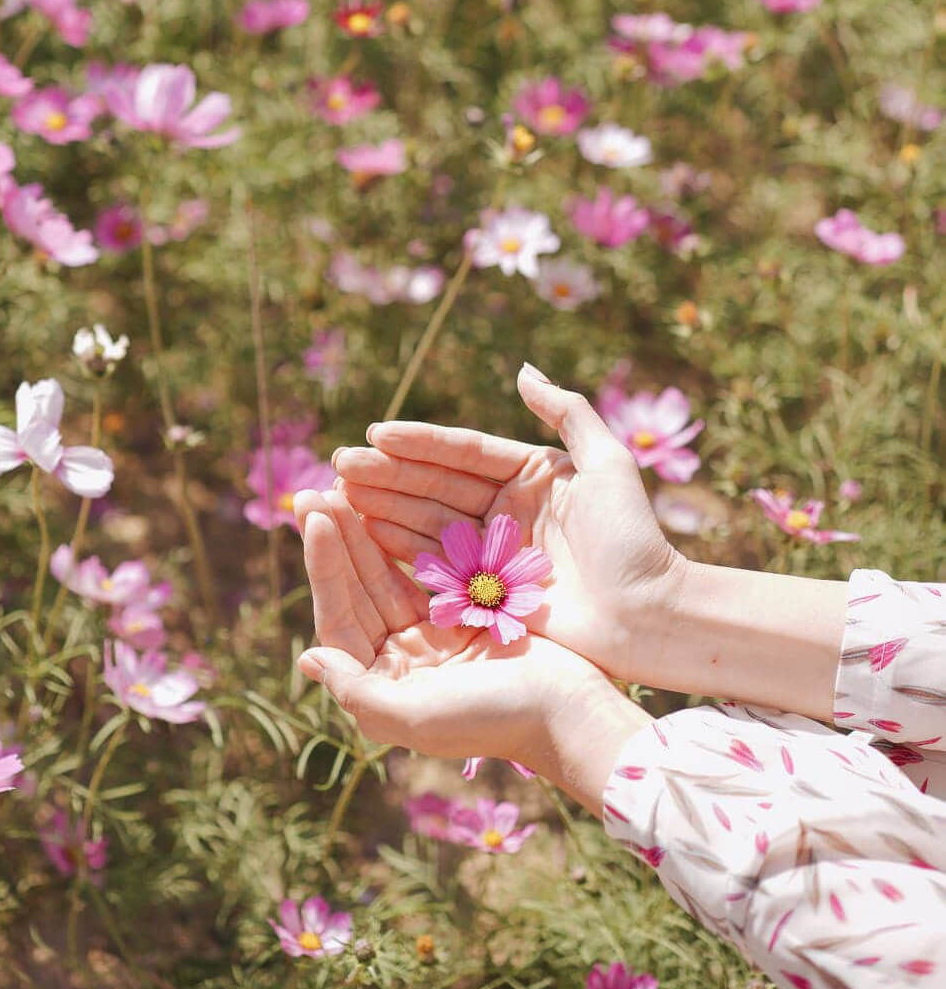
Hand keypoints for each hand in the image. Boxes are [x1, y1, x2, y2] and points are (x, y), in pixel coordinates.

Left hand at [294, 485, 641, 809]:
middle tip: (318, 489)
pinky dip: (411, 536)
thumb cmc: (493, 719)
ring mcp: (435, 633)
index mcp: (383, 682)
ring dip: (368, 530)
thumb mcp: (416, 715)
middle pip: (360, 589)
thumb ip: (358, 691)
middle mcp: (402, 656)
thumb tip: (308, 658)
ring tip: (347, 484)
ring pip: (390, 572)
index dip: (324, 566)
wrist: (570, 712)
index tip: (312, 516)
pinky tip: (394, 501)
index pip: (340, 615)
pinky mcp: (469, 613)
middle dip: (339, 538)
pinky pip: (429, 567)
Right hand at [331, 364, 684, 685]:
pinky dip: (397, 551)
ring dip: (381, 509)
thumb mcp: (609, 464)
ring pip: (427, 522)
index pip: (463, 452)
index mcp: (529, 475)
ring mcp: (492, 552)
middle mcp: (505, 509)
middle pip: (435, 486)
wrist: (651, 617)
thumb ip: (568, 411)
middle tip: (339, 465)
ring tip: (337, 495)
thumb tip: (522, 370)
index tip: (376, 433)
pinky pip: (434, 566)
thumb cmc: (635, 539)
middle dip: (386, 475)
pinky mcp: (485, 594)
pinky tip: (362, 537)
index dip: (419, 443)